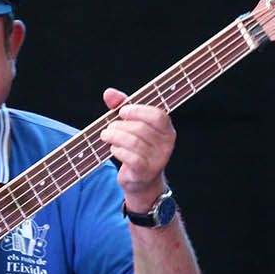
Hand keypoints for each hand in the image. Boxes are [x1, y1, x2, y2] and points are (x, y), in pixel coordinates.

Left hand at [100, 87, 176, 208]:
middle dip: (119, 126)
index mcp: (167, 130)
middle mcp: (167, 144)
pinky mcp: (146, 172)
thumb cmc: (135, 147)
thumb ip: (121, 106)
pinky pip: (130, 157)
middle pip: (140, 128)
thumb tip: (109, 92)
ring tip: (107, 136)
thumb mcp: (130, 125)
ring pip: (133, 142)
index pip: (158, 116)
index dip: (138, 111)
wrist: (141, 181)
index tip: (122, 111)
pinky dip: (118, 150)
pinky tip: (114, 149)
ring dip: (115, 137)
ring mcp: (158, 159)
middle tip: (109, 128)